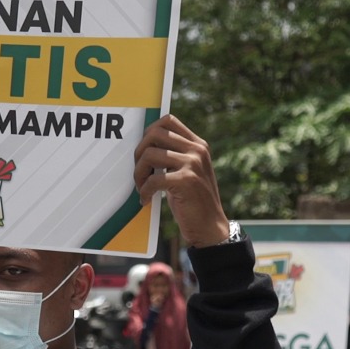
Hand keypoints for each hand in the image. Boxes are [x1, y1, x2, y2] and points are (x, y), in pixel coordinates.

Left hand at [133, 115, 227, 247]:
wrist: (210, 227)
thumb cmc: (193, 200)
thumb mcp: (188, 171)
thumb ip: (174, 155)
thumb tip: (145, 145)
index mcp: (198, 145)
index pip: (168, 121)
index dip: (149, 133)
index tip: (144, 152)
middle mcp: (197, 150)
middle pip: (154, 134)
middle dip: (139, 152)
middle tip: (140, 172)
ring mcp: (193, 164)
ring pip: (150, 155)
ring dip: (139, 173)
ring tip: (141, 187)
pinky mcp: (186, 181)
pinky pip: (153, 179)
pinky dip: (144, 191)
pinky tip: (146, 199)